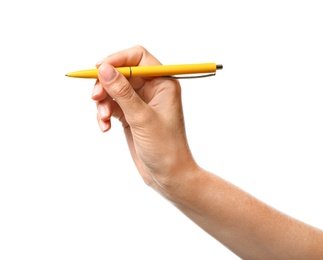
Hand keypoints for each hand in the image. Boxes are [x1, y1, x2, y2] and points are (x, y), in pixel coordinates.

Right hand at [91, 46, 196, 193]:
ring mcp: (140, 102)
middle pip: (122, 73)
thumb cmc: (165, 147)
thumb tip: (104, 68)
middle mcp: (152, 89)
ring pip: (114, 90)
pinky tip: (105, 127)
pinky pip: (112, 105)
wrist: (168, 175)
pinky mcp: (131, 115)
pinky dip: (105, 114)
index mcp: (163, 83)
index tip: (99, 69)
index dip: (117, 59)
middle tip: (94, 97)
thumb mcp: (142, 118)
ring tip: (104, 118)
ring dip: (103, 102)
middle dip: (106, 84)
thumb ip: (122, 92)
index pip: (138, 57)